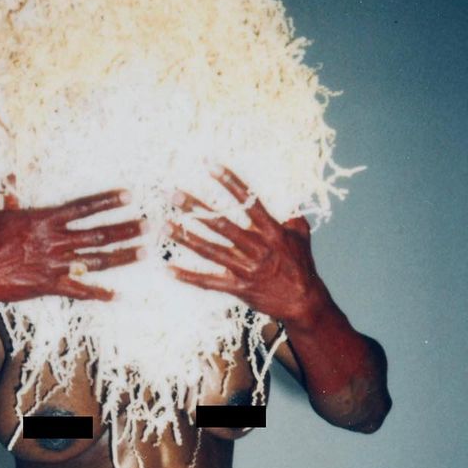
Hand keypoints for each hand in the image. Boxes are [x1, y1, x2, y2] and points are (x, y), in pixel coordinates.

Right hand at [0, 177, 143, 306]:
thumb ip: (7, 195)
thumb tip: (10, 178)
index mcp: (44, 220)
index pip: (83, 207)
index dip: (108, 201)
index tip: (129, 196)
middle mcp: (55, 240)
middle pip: (99, 233)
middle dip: (127, 229)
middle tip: (151, 226)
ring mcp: (55, 264)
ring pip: (96, 259)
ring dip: (123, 256)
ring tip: (145, 252)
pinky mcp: (50, 285)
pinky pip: (80, 290)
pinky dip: (99, 294)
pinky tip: (117, 296)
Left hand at [166, 165, 322, 325]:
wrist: (304, 302)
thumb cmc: (302, 266)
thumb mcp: (301, 235)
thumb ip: (291, 217)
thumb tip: (286, 203)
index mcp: (271, 231)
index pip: (248, 201)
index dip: (229, 182)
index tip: (210, 165)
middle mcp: (255, 248)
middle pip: (220, 224)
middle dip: (195, 208)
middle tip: (172, 194)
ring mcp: (245, 268)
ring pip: (209, 250)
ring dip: (185, 237)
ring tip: (163, 225)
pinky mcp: (237, 287)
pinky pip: (208, 282)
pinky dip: (188, 276)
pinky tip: (168, 269)